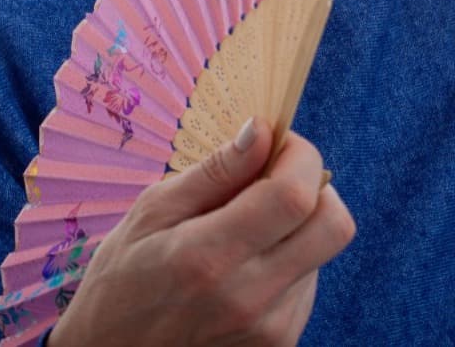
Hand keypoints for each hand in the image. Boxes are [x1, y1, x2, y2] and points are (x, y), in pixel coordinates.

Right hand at [48, 119, 352, 346]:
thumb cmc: (119, 285)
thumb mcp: (150, 215)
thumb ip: (214, 172)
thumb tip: (263, 130)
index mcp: (209, 257)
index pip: (297, 195)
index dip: (300, 157)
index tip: (279, 144)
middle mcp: (249, 298)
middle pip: (334, 226)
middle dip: (316, 189)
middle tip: (275, 182)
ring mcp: (270, 330)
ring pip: (322, 254)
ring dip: (296, 230)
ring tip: (243, 237)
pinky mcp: (279, 346)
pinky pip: (307, 286)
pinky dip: (288, 265)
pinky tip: (244, 271)